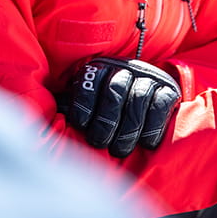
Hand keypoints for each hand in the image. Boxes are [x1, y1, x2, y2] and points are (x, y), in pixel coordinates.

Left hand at [66, 57, 180, 157]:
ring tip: (120, 150)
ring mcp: (148, 77)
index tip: (81, 125)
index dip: (84, 102)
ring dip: (128, 129)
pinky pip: (161, 105)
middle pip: (115, 90)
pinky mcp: (169, 89)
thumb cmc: (106, 109)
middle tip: (100, 143)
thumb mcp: (86, 104)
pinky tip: (145, 143)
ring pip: (138, 98)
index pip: (91, 78)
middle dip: (106, 120)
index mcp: (101, 68)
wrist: (148, 100)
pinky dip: (152, 126)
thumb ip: (68, 108)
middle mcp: (125, 68)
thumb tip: (48, 120)